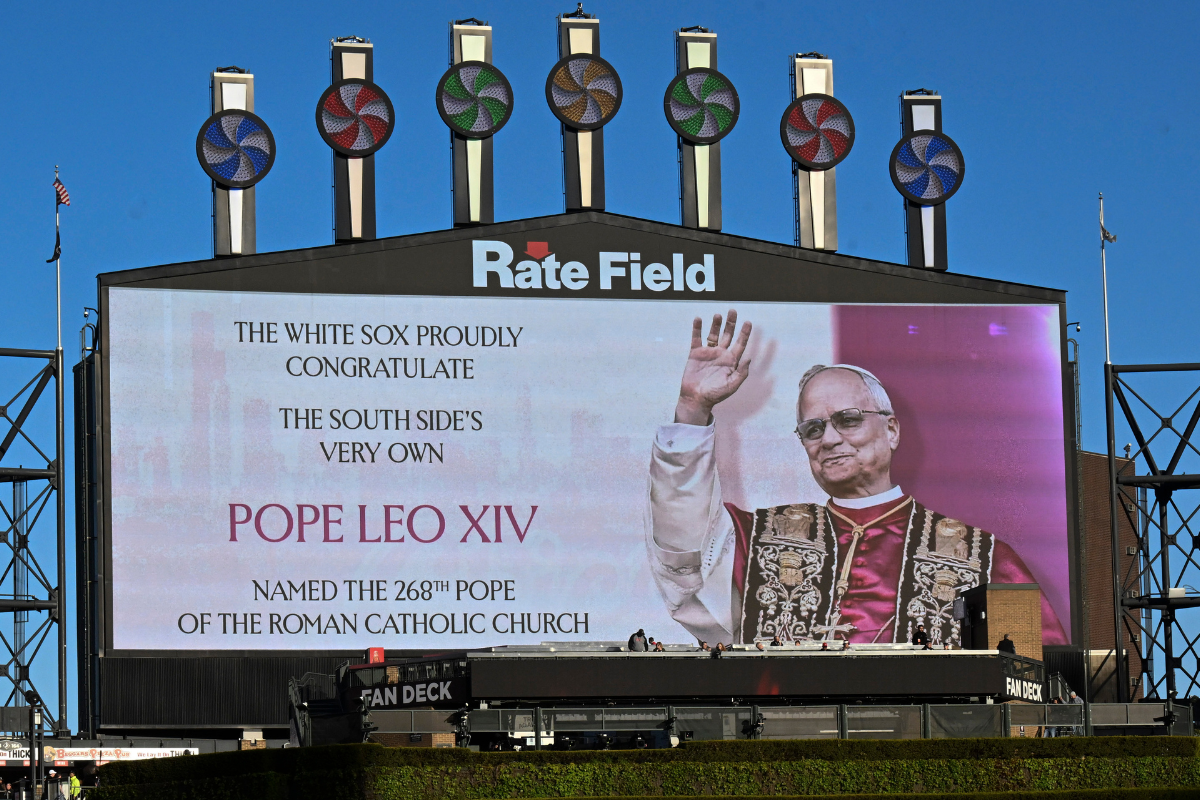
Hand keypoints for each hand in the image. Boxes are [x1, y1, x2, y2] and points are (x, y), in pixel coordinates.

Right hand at [674, 310, 752, 424]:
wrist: (696, 398)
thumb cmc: (715, 394)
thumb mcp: (732, 385)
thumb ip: (741, 373)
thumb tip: (749, 358)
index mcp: (731, 361)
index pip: (740, 343)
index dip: (745, 333)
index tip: (748, 322)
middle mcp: (721, 354)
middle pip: (728, 335)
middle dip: (731, 323)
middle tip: (733, 311)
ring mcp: (708, 353)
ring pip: (713, 334)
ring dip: (716, 324)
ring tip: (718, 315)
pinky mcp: (695, 353)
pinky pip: (696, 338)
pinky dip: (697, 329)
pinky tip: (698, 319)